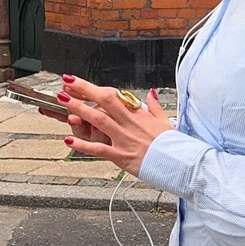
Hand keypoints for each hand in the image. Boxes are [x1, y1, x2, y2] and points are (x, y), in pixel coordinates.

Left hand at [58, 78, 172, 177]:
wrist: (180, 163)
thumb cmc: (173, 145)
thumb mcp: (165, 121)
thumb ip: (154, 106)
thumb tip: (151, 93)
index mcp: (138, 114)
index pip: (113, 96)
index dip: (94, 88)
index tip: (79, 82)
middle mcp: (129, 123)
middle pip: (104, 101)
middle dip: (83, 90)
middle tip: (66, 83)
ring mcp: (124, 138)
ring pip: (98, 120)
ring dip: (79, 109)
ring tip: (63, 102)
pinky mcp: (122, 155)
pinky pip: (99, 149)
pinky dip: (83, 144)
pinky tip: (69, 140)